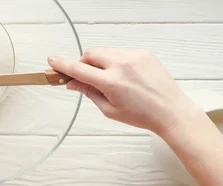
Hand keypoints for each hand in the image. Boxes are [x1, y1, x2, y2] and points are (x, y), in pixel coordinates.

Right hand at [48, 48, 199, 133]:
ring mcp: (134, 57)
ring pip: (105, 51)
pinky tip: (123, 75)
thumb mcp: (109, 109)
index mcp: (112, 83)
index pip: (79, 69)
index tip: (53, 60)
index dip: (63, 65)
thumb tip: (73, 83)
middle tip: (86, 77)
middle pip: (90, 54)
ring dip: (99, 61)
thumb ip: (89, 92)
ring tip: (109, 78)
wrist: (170, 111)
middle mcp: (122, 66)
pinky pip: (120, 51)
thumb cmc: (142, 115)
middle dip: (84, 63)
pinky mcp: (143, 53)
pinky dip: (115, 61)